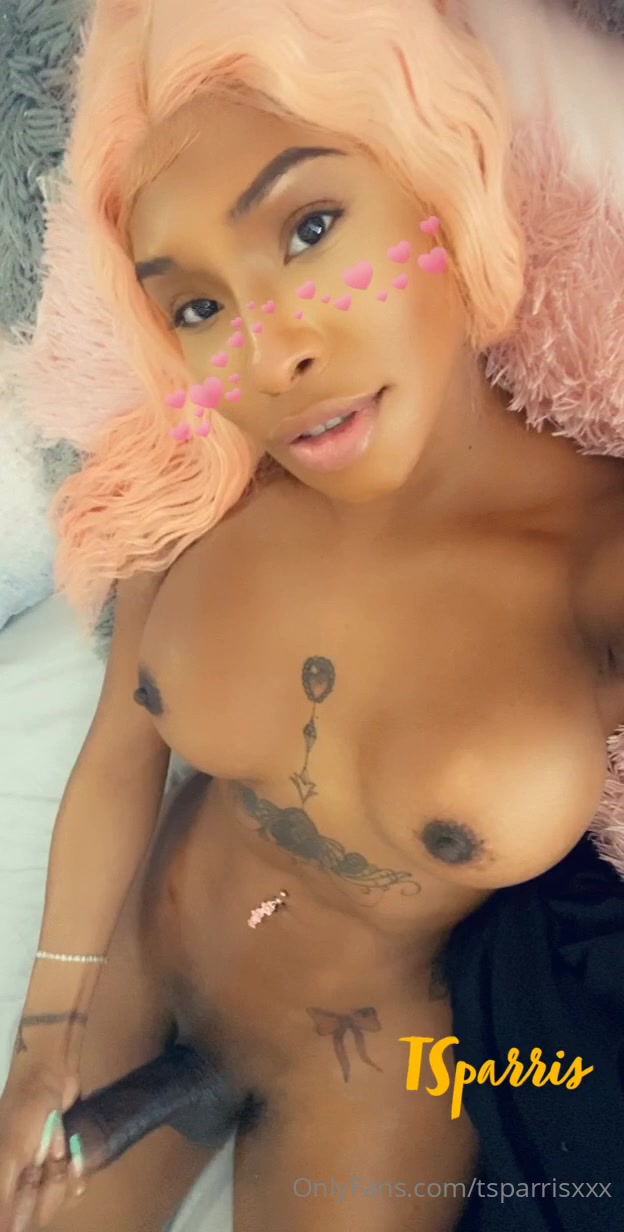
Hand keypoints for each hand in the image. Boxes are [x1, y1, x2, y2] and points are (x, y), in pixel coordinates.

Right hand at [0, 1062, 85, 1231]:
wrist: (50, 1076)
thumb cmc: (24, 1115)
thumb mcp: (10, 1157)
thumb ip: (3, 1200)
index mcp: (1, 1185)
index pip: (14, 1222)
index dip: (27, 1208)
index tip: (36, 1178)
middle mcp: (16, 1185)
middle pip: (40, 1215)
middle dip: (51, 1185)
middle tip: (49, 1157)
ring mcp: (39, 1175)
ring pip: (59, 1200)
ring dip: (65, 1173)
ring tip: (61, 1148)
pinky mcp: (60, 1164)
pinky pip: (73, 1186)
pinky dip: (78, 1170)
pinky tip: (74, 1154)